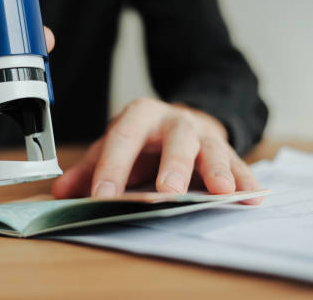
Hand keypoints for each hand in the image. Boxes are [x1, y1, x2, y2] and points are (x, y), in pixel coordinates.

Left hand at [52, 98, 262, 204]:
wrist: (181, 121)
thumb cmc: (145, 140)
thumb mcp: (114, 147)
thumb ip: (90, 167)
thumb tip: (60, 191)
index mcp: (140, 116)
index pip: (124, 138)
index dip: (112, 167)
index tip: (102, 195)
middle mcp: (174, 121)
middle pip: (176, 138)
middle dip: (174, 165)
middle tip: (169, 192)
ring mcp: (203, 134)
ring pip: (213, 148)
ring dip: (218, 170)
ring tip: (223, 192)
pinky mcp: (226, 148)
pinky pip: (239, 163)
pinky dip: (246, 180)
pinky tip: (252, 196)